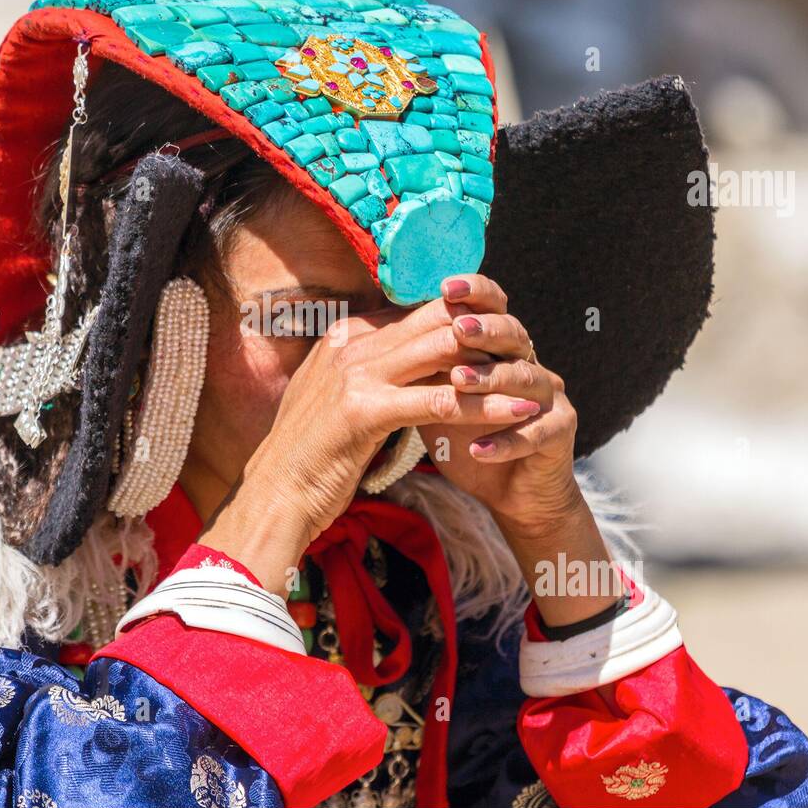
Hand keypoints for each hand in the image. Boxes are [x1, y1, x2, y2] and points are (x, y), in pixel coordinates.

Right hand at [199, 291, 540, 592]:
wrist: (275, 496)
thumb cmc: (310, 456)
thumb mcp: (337, 399)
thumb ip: (368, 371)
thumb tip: (407, 357)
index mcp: (343, 336)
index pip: (416, 311)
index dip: (462, 318)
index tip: (498, 334)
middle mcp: (349, 345)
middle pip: (435, 321)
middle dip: (485, 332)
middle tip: (526, 347)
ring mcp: (355, 374)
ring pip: (445, 354)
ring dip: (494, 367)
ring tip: (533, 380)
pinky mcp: (365, 411)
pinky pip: (440, 401)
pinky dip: (484, 405)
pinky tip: (517, 413)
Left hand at [413, 275, 585, 537]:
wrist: (508, 489)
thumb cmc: (467, 438)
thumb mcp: (437, 397)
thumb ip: (420, 366)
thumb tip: (372, 332)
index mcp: (500, 349)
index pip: (492, 308)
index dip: (474, 294)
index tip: (444, 285)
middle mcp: (529, 363)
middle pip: (513, 335)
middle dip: (485, 329)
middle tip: (458, 327)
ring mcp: (550, 397)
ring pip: (525, 379)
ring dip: (490, 380)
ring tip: (458, 382)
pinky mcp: (561, 432)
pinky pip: (537, 433)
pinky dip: (506, 441)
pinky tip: (478, 448)